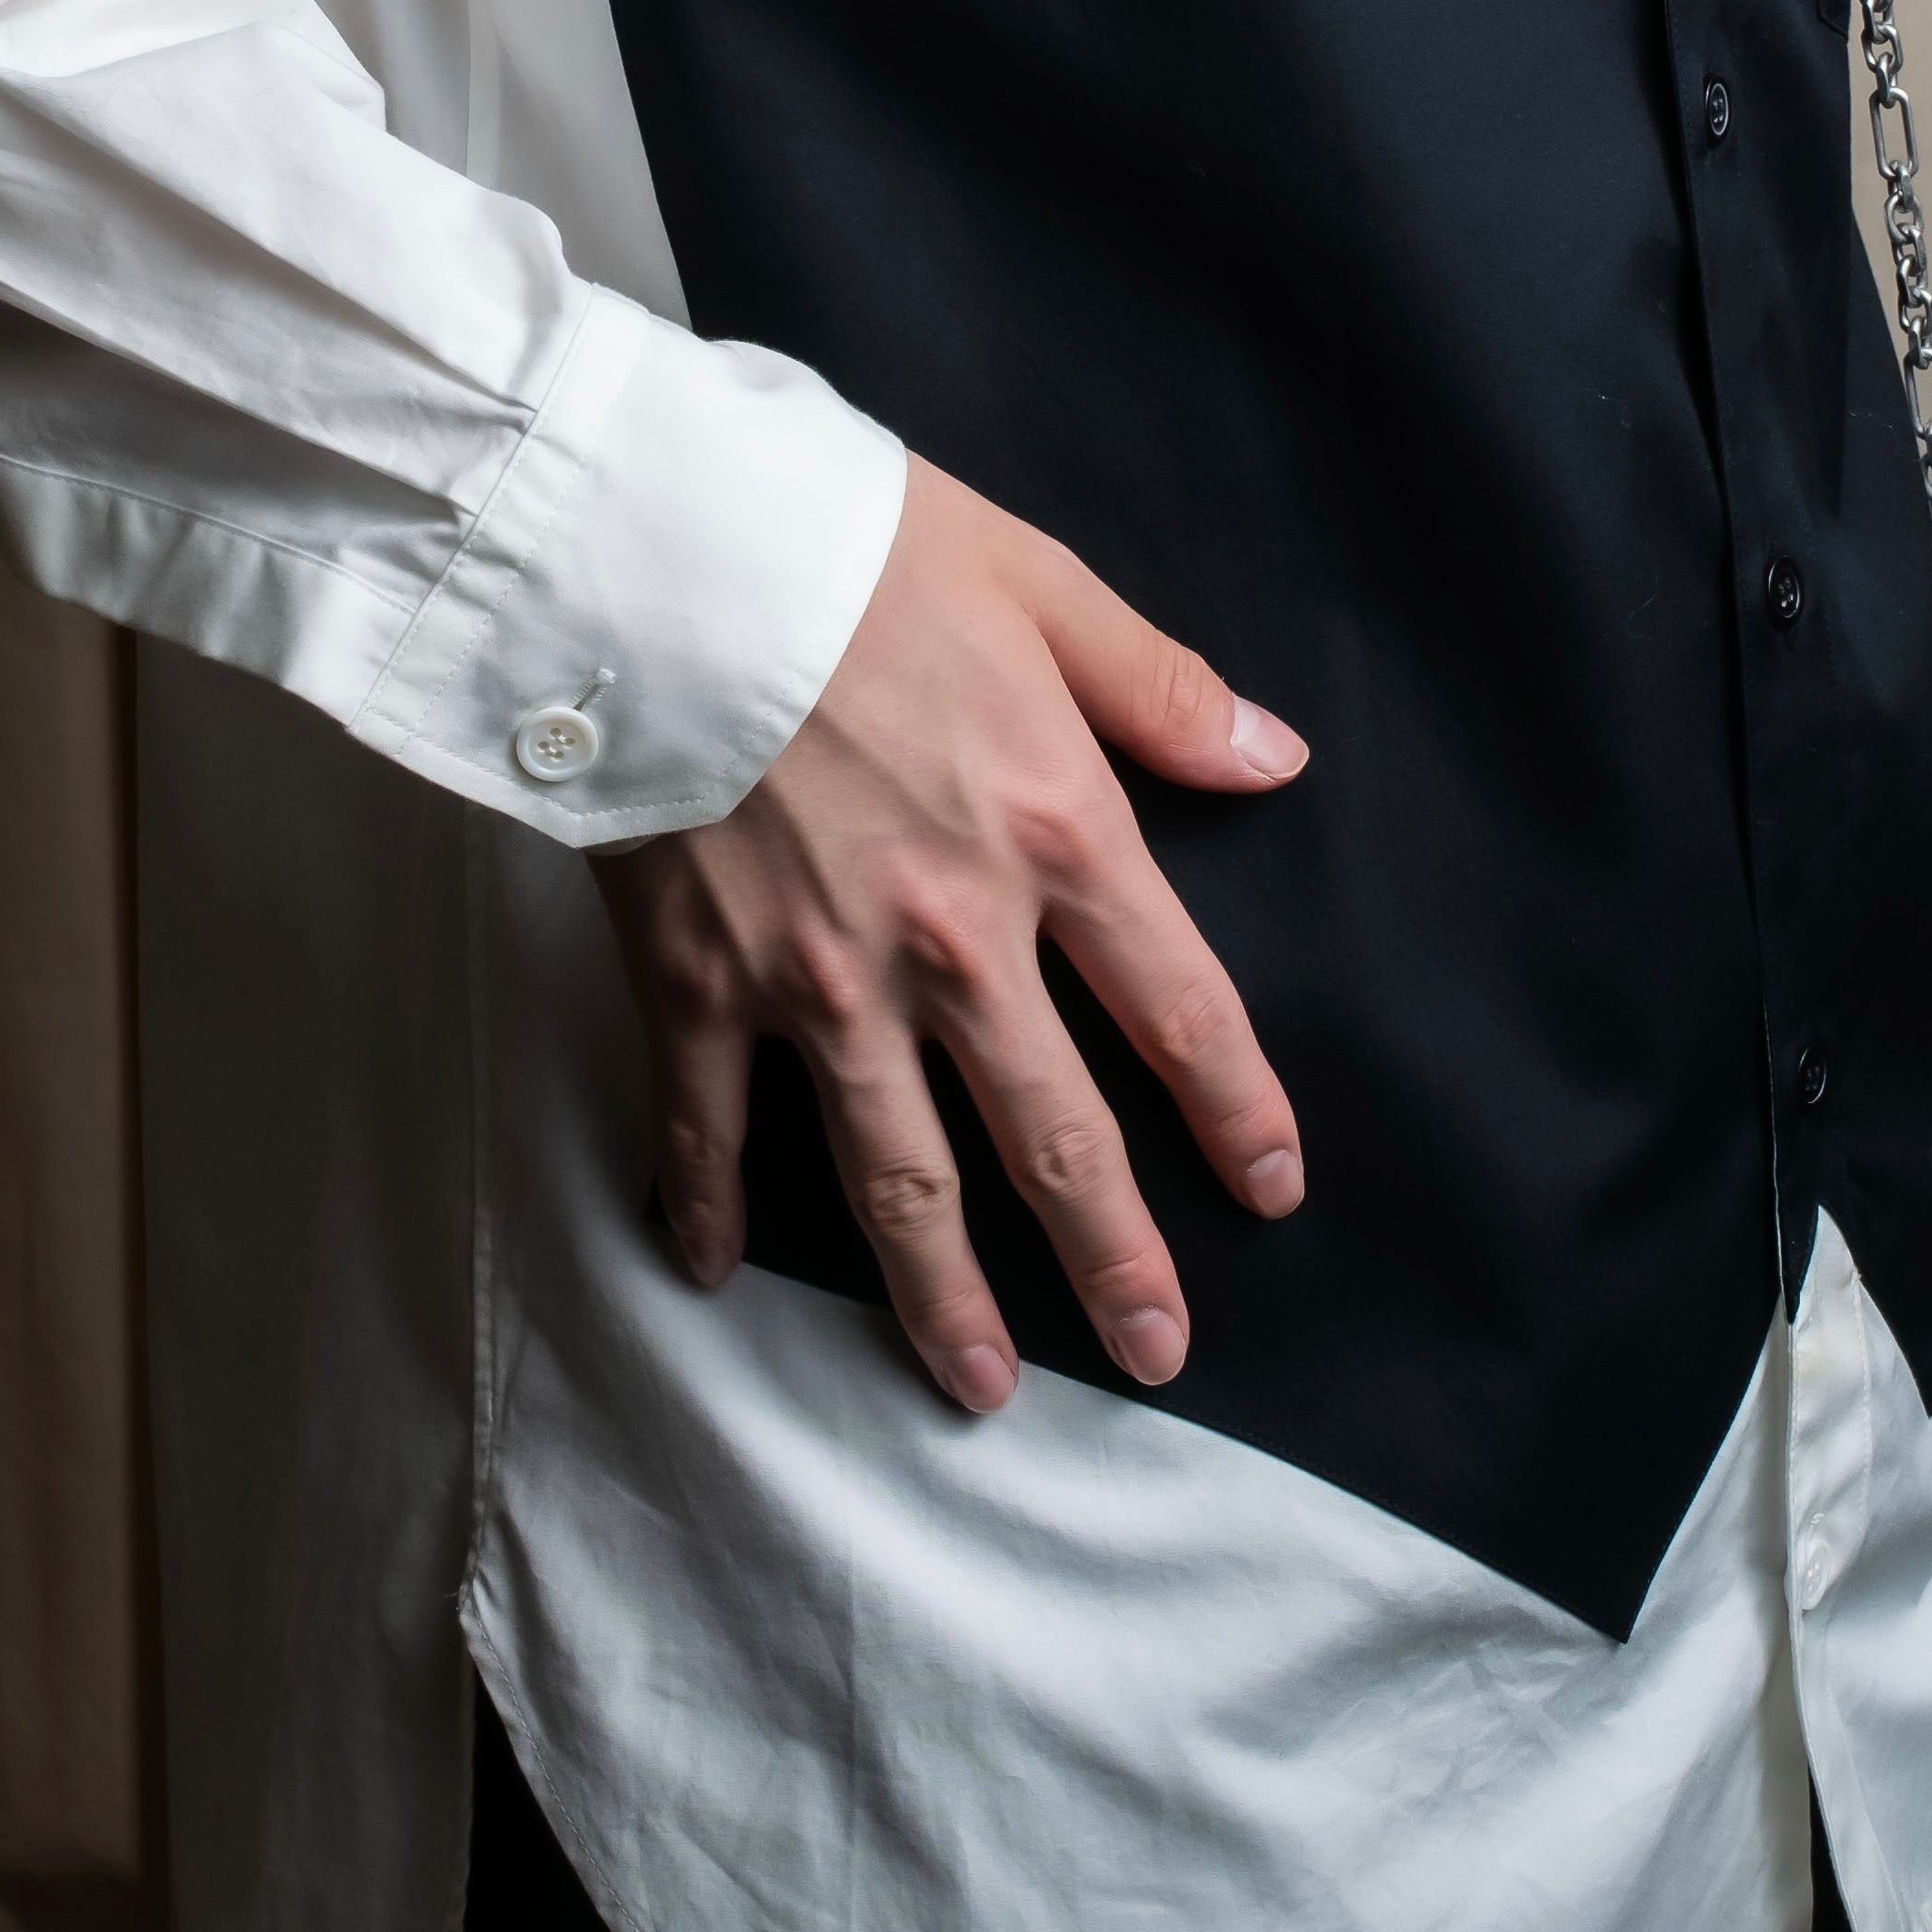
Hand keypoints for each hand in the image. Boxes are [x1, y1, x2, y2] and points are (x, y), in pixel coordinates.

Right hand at [593, 453, 1309, 1414]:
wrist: (654, 550)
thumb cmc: (850, 543)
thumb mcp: (1038, 582)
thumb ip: (1158, 688)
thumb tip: (1277, 757)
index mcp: (1058, 834)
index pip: (1182, 1010)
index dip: (1238, 1111)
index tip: (1270, 1189)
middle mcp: (954, 940)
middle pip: (1056, 1136)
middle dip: (1115, 1260)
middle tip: (1158, 1355)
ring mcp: (817, 982)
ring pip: (898, 1179)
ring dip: (944, 1296)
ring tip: (979, 1388)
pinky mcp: (694, 985)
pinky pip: (706, 1131)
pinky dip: (710, 1211)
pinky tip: (715, 1277)